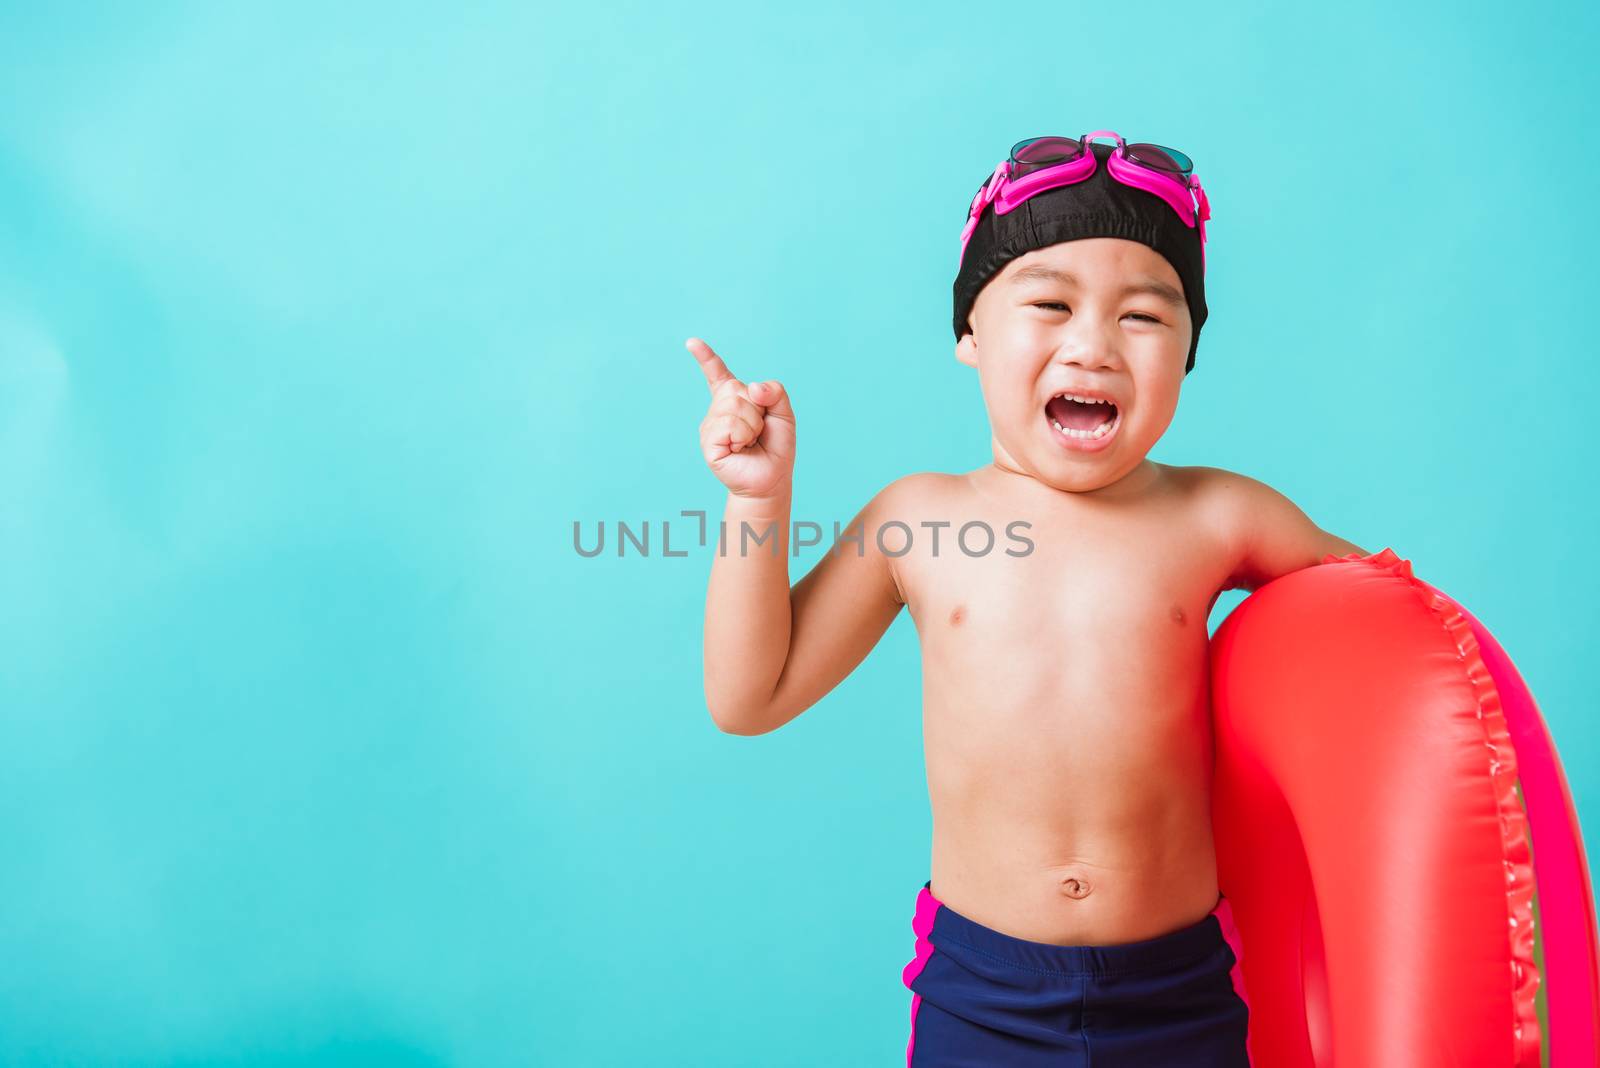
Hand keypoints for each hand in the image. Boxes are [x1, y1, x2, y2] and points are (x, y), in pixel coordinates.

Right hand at [687, 336, 795, 499]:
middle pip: (736, 389)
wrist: (772, 479)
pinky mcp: (709, 443)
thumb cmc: (776, 447)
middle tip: (758, 431)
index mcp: (734, 400)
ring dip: (752, 424)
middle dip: (757, 408)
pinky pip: (728, 425)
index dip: (706, 358)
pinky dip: (742, 435)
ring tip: (750, 441)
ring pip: (733, 406)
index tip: (692, 343)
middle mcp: (718, 411)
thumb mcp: (784, 413)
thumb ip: (775, 391)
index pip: (718, 374)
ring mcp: (711, 427)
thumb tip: (753, 387)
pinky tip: (740, 448)